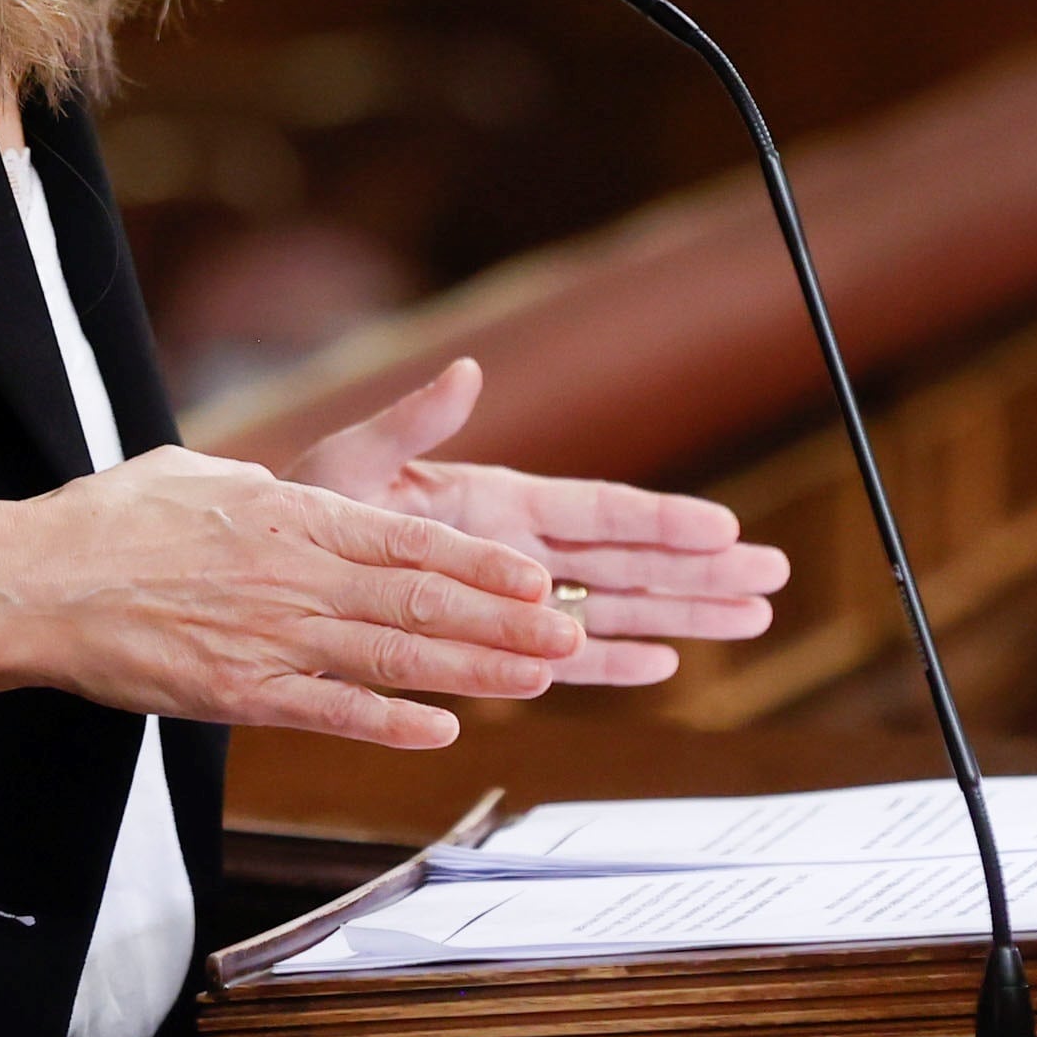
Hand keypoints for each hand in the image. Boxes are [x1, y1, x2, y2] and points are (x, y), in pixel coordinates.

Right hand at [0, 446, 584, 747]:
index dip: (479, 561)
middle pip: (419, 600)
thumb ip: (272, 484)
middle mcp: (294, 574)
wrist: (36, 581)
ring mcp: (269, 637)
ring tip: (537, 678)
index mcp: (292, 514)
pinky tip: (440, 729)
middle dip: (502, 620)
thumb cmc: (114, 520)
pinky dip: (386, 721)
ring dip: (470, 671)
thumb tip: (303, 487)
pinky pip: (326, 711)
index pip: (408, 538)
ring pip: (390, 657)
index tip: (538, 575)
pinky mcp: (237, 691)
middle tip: (571, 634)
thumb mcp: (204, 472)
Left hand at [289, 358, 789, 686]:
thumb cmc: (303, 508)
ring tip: (751, 619)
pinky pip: (564, 659)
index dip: (662, 521)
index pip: (598, 510)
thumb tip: (464, 371)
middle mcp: (517, 551)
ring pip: (614, 611)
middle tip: (775, 577)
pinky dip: (613, 664)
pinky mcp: (490, 645)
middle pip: (629, 563)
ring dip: (682, 616)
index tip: (725, 526)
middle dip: (701, 572)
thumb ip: (412, 423)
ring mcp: (511, 601)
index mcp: (495, 499)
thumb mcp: (351, 460)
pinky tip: (666, 665)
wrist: (262, 575)